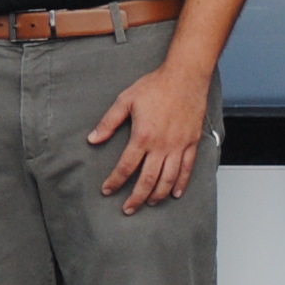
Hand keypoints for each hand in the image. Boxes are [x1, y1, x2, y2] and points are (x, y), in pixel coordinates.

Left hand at [91, 56, 217, 212]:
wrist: (185, 76)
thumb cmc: (156, 85)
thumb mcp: (126, 100)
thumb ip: (108, 122)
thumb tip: (93, 139)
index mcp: (143, 136)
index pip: (126, 166)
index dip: (115, 181)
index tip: (108, 190)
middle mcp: (161, 145)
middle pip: (147, 179)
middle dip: (136, 197)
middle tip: (128, 209)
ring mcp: (178, 146)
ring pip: (168, 179)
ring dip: (158, 195)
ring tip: (149, 203)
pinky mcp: (191, 143)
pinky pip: (187, 169)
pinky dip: (181, 183)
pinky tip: (175, 193)